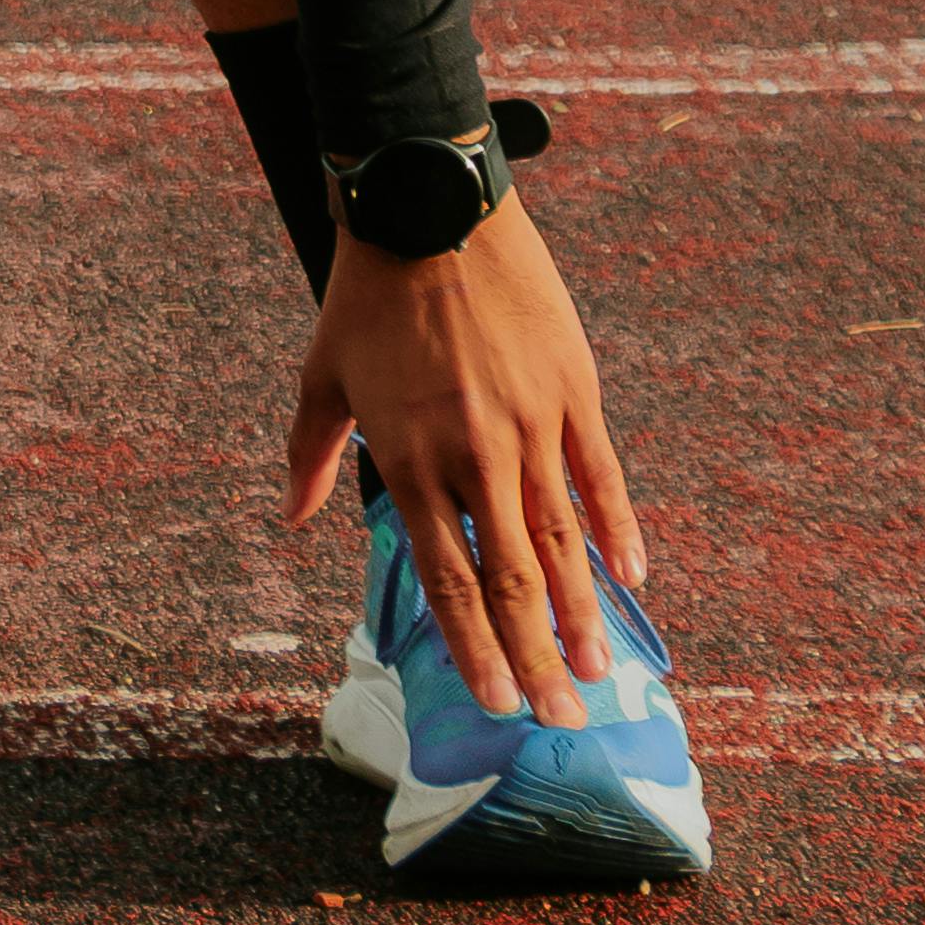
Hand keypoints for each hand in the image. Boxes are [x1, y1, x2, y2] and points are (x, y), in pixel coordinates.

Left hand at [283, 193, 646, 727]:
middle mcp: (473, 453)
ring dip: (584, 613)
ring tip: (600, 672)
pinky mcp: (573, 388)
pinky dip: (620, 530)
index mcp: (411, 458)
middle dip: (537, 658)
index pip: (448, 579)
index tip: (496, 703)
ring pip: (564, 540)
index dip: (475, 647)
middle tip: (563, 720)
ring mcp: (530, 423)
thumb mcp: (322, 372)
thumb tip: (291, 519)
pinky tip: (633, 579)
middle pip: (513, 579)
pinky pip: (602, 475)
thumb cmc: (367, 292)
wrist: (427, 203)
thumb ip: (311, 454)